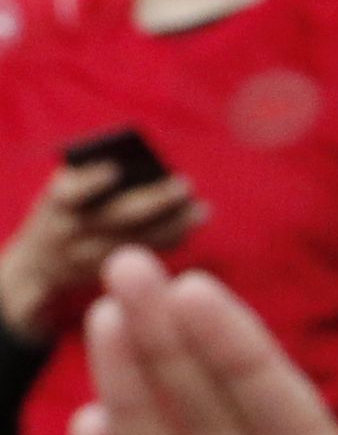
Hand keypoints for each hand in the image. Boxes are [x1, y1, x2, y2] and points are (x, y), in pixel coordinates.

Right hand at [2, 160, 201, 342]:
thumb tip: (135, 162)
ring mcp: (91, 256)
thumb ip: (91, 174)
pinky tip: (190, 227)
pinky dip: (170, 242)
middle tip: (185, 184)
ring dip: (174, 225)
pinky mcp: (110, 272)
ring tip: (202, 209)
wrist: (39, 263)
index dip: (91, 183)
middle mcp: (72, 231)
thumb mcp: (64, 190)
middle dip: (155, 200)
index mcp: (56, 205)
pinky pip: (146, 256)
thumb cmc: (63, 210)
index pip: (69, 193)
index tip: (116, 169)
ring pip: (139, 241)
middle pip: (117, 217)